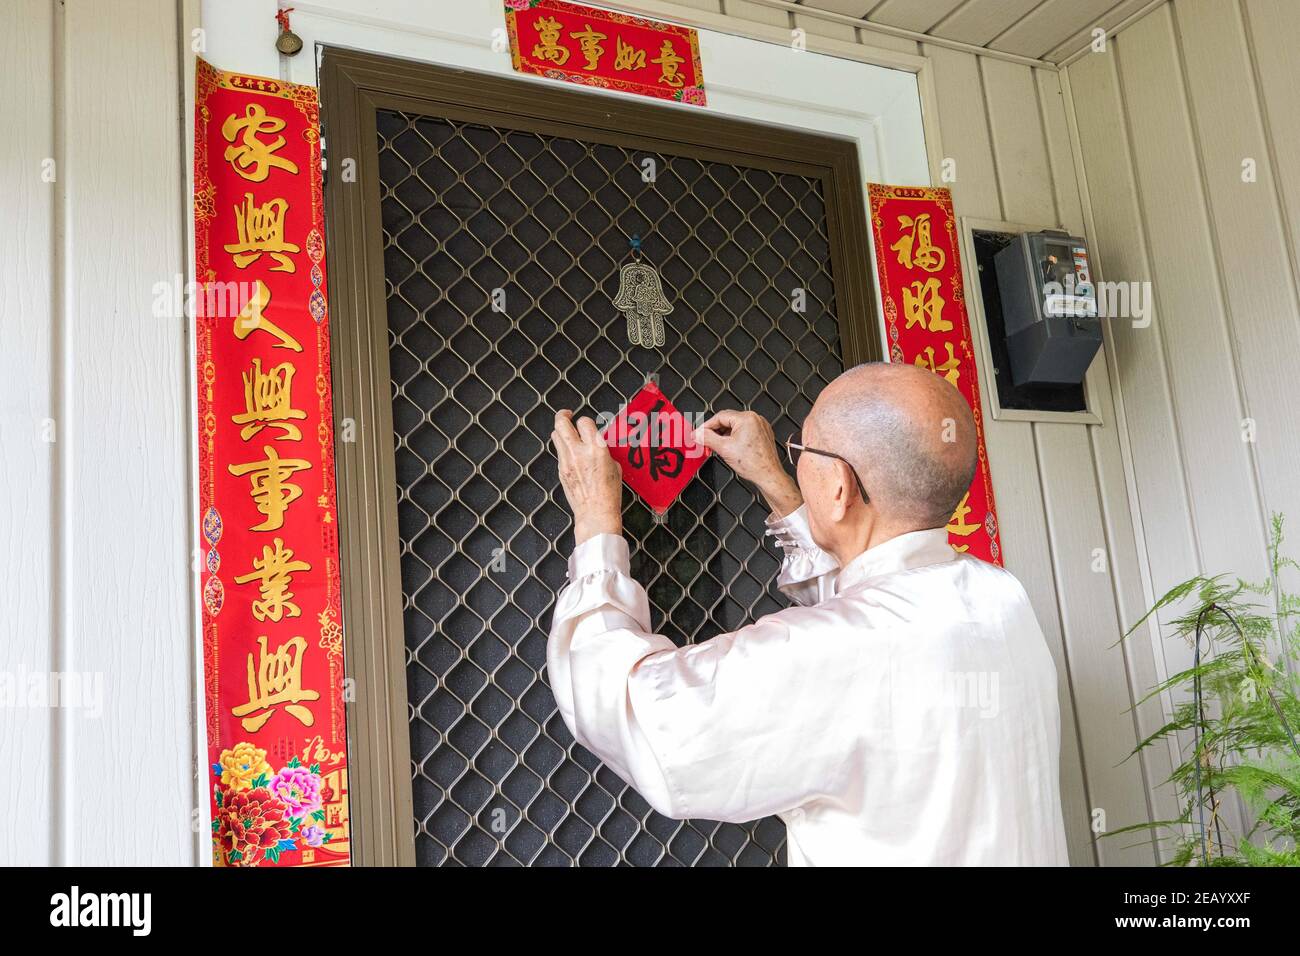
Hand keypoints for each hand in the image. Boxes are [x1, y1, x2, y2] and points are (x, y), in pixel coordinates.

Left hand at [552, 410, 622, 543]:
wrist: (595, 513)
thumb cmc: (609, 494)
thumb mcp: (615, 467)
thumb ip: (604, 452)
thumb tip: (598, 445)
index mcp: (597, 449)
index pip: (584, 421)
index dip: (585, 421)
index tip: (587, 424)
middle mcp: (579, 452)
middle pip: (561, 423)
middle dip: (563, 416)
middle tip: (567, 415)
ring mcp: (567, 461)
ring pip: (555, 435)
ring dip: (561, 431)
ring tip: (567, 432)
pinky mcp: (561, 470)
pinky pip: (559, 452)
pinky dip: (564, 449)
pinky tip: (571, 454)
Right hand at [695, 409, 802, 516]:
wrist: (768, 476)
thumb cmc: (754, 464)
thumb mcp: (724, 449)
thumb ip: (707, 438)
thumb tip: (697, 434)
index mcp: (747, 418)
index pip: (719, 416)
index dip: (706, 426)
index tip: (698, 434)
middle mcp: (755, 419)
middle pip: (727, 421)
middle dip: (714, 432)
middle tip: (705, 441)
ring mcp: (760, 426)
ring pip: (735, 427)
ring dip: (724, 435)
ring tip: (718, 447)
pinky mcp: (762, 434)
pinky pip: (744, 431)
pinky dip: (734, 438)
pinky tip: (729, 448)